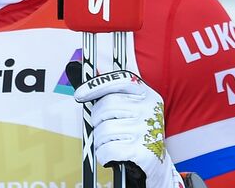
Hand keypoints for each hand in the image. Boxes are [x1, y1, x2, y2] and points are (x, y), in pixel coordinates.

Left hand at [73, 69, 183, 187]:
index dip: (96, 85)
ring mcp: (146, 130)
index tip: (79, 94)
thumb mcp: (134, 108)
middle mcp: (149, 109)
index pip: (119, 81)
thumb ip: (115, 91)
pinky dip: (103, 155)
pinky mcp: (141, 151)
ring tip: (111, 143)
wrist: (155, 163)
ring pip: (103, 131)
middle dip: (97, 120)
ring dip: (100, 141)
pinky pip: (107, 150)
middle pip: (106, 106)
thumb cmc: (139, 133)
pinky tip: (112, 155)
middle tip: (102, 127)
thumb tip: (91, 70)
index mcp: (147, 95)